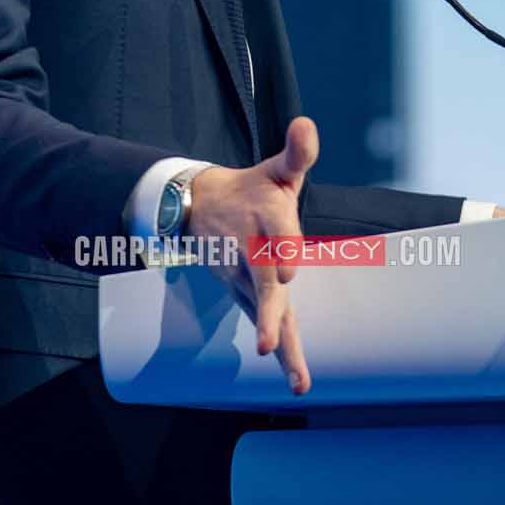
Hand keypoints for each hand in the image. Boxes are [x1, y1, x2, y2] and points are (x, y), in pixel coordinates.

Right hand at [187, 116, 319, 395]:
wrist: (198, 208)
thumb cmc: (253, 189)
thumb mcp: (277, 169)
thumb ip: (297, 152)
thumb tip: (306, 124)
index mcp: (265, 216)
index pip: (277, 233)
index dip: (284, 247)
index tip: (289, 268)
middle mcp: (252, 250)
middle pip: (263, 281)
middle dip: (270, 309)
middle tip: (269, 339)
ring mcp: (244, 276)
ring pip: (264, 311)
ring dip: (281, 342)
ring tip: (295, 376)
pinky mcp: (244, 293)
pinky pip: (263, 320)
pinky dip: (281, 348)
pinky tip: (296, 379)